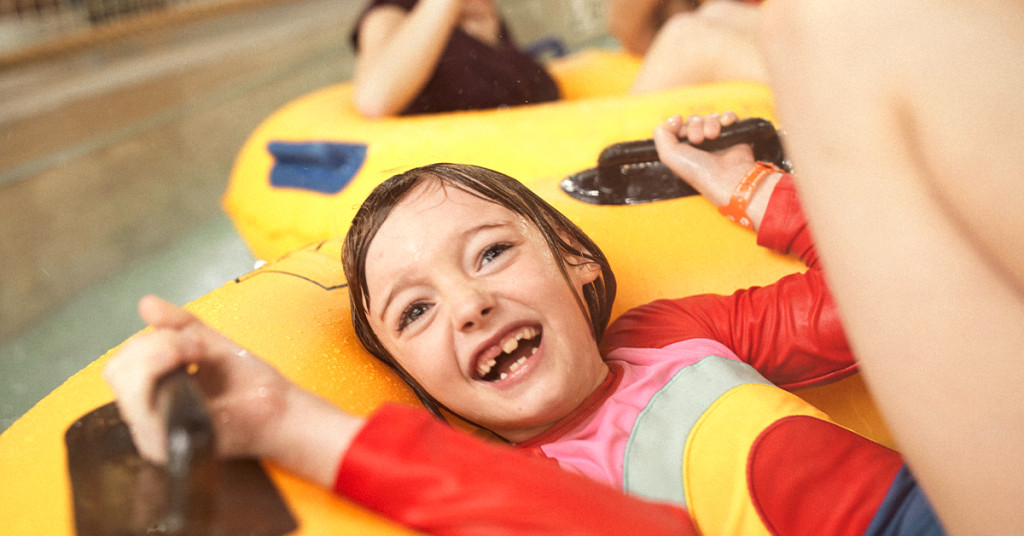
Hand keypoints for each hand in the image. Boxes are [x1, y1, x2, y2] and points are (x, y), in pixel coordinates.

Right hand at [103, 295, 292, 464]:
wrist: (280, 408)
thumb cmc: (251, 383)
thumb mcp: (210, 343)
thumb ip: (178, 324)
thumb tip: (145, 303)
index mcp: (154, 393)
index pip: (121, 365)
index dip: (149, 342)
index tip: (190, 338)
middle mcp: (148, 415)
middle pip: (116, 372)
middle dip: (152, 346)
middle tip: (191, 346)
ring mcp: (155, 433)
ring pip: (125, 387)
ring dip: (157, 357)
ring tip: (192, 353)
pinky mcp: (167, 445)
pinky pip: (143, 411)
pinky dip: (162, 376)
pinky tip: (190, 369)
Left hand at [653, 111, 757, 206]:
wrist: (725, 178)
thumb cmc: (699, 172)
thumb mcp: (668, 154)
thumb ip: (661, 133)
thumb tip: (675, 118)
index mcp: (684, 150)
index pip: (679, 126)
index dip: (680, 126)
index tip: (682, 134)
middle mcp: (700, 144)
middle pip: (695, 120)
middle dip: (695, 125)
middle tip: (697, 139)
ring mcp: (717, 139)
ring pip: (711, 117)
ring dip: (711, 122)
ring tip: (712, 136)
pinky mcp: (733, 136)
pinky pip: (729, 117)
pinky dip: (727, 117)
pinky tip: (725, 124)